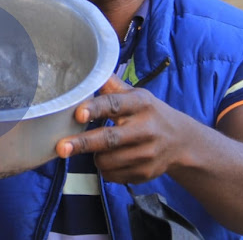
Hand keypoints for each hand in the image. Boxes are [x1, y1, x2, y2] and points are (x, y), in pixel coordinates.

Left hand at [56, 74, 189, 183]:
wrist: (181, 142)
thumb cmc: (150, 114)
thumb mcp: (136, 95)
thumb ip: (112, 85)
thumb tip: (89, 68)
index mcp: (141, 104)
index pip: (115, 105)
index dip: (95, 109)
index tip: (78, 113)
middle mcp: (145, 129)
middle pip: (109, 138)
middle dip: (83, 143)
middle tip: (61, 147)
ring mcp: (146, 153)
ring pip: (108, 160)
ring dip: (95, 156)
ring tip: (98, 149)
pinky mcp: (145, 173)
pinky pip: (113, 175)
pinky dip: (106, 169)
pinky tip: (112, 160)